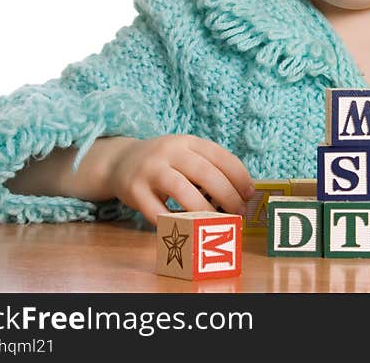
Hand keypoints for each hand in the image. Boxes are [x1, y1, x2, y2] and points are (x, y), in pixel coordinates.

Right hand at [105, 135, 254, 225]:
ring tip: (218, 222)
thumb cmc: (165, 163)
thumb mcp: (186, 154)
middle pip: (205, 173)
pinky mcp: (134, 191)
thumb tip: (242, 193)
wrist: (120, 162)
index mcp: (187, 141)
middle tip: (239, 212)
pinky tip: (188, 228)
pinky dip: (175, 222)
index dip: (239, 175)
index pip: (219, 155)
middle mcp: (169, 152)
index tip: (250, 194)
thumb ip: (209, 167)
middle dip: (228, 195)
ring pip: (182, 191)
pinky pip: (158, 212)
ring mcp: (150, 170)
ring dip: (205, 210)